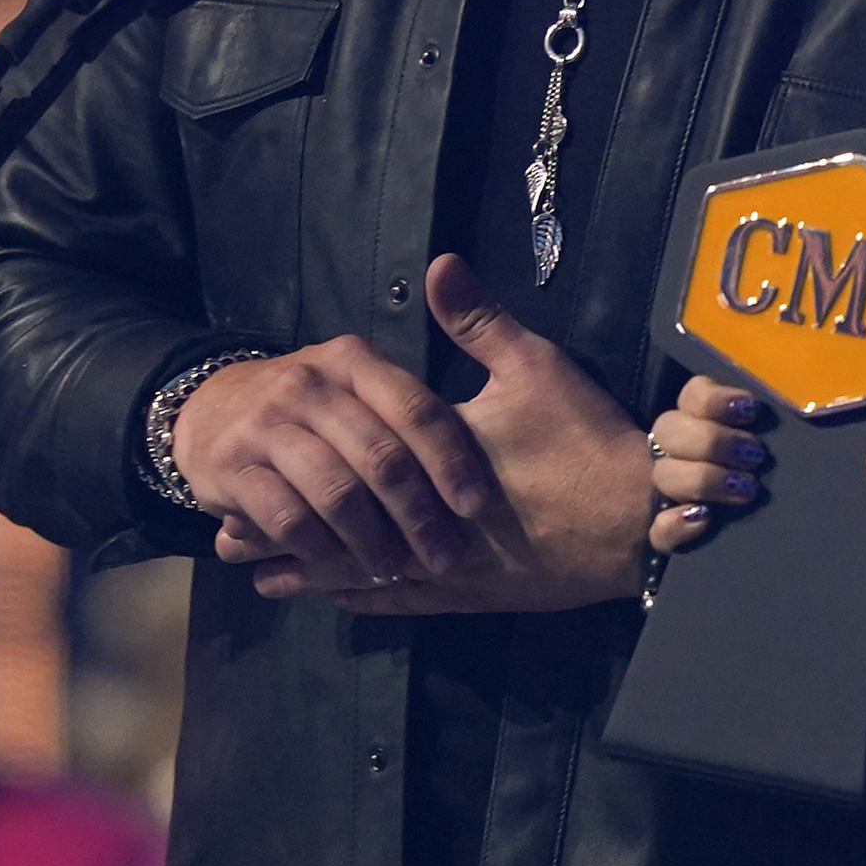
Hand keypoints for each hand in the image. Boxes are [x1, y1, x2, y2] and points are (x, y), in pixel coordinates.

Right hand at [173, 333, 491, 581]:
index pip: (416, 410)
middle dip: (418, 515)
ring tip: (392, 568)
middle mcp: (309, 385)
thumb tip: (482, 452)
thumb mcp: (358, 382)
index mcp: (353, 361)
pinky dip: (318, 546)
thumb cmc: (309, 407)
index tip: (476, 506)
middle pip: (380, 458)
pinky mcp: (230, 465)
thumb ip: (411, 407)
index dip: (450, 461)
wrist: (209, 407)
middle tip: (443, 556)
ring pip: (336, 492)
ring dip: (371, 541)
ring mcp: (266, 424)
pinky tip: (336, 562)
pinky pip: (287, 516)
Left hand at [253, 254, 654, 615]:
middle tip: (228, 541)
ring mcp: (448, 565)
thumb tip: (438, 262)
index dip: (292, 474)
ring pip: (363, 576)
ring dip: (312, 574)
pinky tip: (339, 602)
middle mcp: (426, 519)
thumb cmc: (585, 440)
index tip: (243, 473)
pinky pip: (404, 603)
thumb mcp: (535, 367)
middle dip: (283, 533)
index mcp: (430, 460)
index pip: (346, 468)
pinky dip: (364, 600)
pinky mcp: (474, 594)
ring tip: (262, 578)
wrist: (638, 520)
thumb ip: (479, 320)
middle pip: (338, 530)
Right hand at [645, 375, 768, 553]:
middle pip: (669, 429)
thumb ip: (759, 427)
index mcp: (701, 423)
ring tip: (746, 489)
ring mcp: (668, 494)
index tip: (750, 411)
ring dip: (705, 478)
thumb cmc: (774, 482)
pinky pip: (658, 531)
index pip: (691, 396)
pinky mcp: (667, 536)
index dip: (714, 399)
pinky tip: (703, 518)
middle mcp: (677, 453)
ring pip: (664, 475)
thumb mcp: (770, 447)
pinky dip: (677, 523)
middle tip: (754, 456)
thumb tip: (766, 412)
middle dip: (712, 440)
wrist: (767, 546)